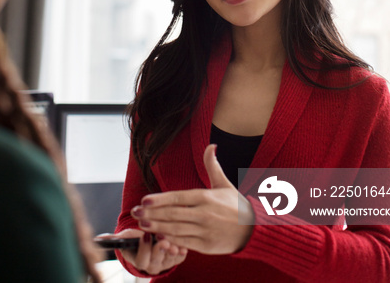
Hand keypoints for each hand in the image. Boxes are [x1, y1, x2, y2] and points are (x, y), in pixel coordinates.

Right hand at [116, 228, 186, 275]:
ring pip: (169, 260)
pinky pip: (179, 259)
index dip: (144, 249)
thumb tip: (100, 239)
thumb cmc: (136, 238)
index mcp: (138, 261)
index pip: (141, 260)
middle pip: (156, 262)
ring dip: (172, 252)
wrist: (149, 240)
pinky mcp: (174, 260)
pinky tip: (182, 245)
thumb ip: (116, 239)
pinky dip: (181, 252)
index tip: (145, 236)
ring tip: (173, 242)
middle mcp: (151, 266)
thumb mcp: (126, 237)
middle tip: (162, 240)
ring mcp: (164, 264)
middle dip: (159, 251)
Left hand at [131, 144, 253, 254]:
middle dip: (152, 214)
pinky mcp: (206, 245)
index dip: (160, 200)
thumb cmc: (236, 206)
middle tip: (135, 212)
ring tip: (142, 224)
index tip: (144, 200)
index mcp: (206, 197)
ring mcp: (204, 231)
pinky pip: (184, 242)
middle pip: (173, 214)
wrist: (253, 230)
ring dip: (157, 227)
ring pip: (175, 229)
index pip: (178, 198)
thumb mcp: (224, 184)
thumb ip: (212, 165)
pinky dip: (170, 240)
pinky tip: (158, 236)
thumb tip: (211, 145)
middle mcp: (204, 214)